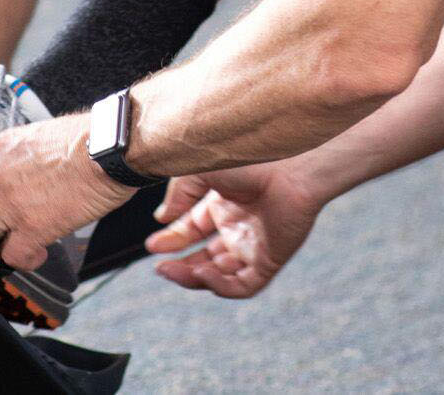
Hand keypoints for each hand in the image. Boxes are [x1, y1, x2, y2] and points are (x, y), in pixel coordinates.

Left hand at [0, 114, 130, 273]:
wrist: (111, 147)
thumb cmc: (92, 135)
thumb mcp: (46, 133)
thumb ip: (27, 155)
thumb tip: (32, 172)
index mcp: (1, 148)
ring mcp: (8, 206)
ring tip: (16, 243)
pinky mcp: (29, 229)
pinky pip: (11, 258)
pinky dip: (25, 260)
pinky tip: (39, 252)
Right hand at [144, 162, 320, 298]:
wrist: (291, 166)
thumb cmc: (252, 159)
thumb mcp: (203, 170)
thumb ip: (180, 195)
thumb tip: (161, 220)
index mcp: (224, 201)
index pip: (192, 229)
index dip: (171, 239)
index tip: (152, 244)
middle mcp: (238, 224)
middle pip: (203, 256)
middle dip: (179, 265)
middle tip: (159, 266)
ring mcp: (254, 244)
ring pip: (219, 274)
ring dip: (193, 278)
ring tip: (172, 271)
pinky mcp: (269, 259)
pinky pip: (241, 285)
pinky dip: (219, 286)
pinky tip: (202, 272)